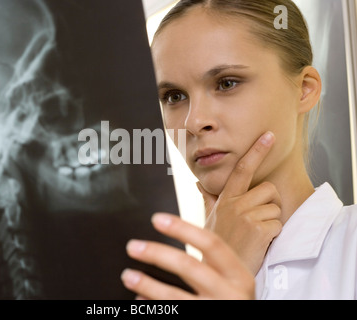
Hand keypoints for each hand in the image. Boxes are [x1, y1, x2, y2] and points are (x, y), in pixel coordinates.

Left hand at [121, 213, 254, 299]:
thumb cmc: (230, 300)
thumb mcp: (231, 280)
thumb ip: (209, 262)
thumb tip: (165, 245)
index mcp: (238, 275)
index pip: (211, 243)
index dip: (183, 229)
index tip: (156, 219)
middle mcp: (230, 294)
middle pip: (189, 266)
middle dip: (157, 254)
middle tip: (132, 246)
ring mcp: (215, 311)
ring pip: (176, 297)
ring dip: (148, 284)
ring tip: (127, 276)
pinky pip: (175, 314)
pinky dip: (153, 307)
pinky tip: (139, 301)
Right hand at [197, 131, 282, 274]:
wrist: (218, 272)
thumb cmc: (217, 244)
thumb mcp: (209, 219)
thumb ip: (207, 199)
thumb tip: (198, 183)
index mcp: (225, 199)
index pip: (242, 169)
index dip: (256, 151)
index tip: (269, 136)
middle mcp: (234, 204)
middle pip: (268, 189)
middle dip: (269, 204)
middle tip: (256, 219)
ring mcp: (246, 216)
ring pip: (275, 207)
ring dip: (271, 221)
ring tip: (255, 233)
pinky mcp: (258, 230)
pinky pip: (278, 224)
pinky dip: (273, 235)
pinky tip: (259, 242)